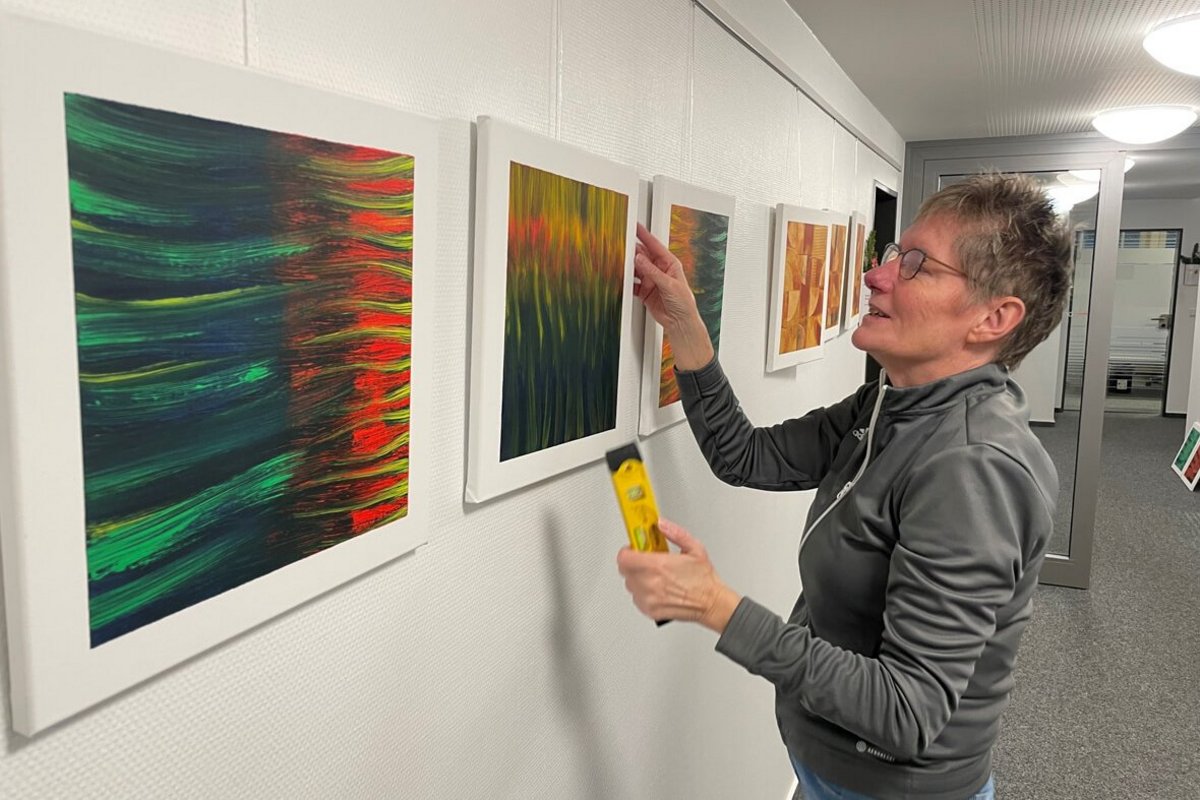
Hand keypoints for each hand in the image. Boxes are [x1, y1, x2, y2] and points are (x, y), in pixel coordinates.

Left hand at [616, 518, 740, 632]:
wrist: (711, 603)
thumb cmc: (704, 580)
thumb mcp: (694, 548)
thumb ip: (675, 533)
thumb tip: (662, 524)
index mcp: (658, 566)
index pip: (624, 557)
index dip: (628, 551)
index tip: (635, 548)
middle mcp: (649, 583)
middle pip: (624, 570)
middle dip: (633, 563)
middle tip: (645, 560)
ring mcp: (648, 598)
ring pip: (630, 584)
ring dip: (637, 577)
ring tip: (654, 575)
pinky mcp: (649, 610)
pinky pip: (636, 598)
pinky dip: (642, 592)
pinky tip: (656, 588)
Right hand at [634, 224, 714, 369]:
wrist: (680, 322)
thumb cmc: (683, 303)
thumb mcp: (669, 284)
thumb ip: (652, 272)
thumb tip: (639, 259)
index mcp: (669, 263)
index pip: (654, 245)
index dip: (644, 235)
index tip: (635, 226)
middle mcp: (659, 270)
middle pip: (643, 256)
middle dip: (632, 251)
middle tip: (621, 245)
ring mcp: (651, 280)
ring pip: (636, 269)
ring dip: (628, 266)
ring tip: (618, 261)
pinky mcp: (644, 291)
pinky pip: (633, 283)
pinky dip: (626, 281)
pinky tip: (621, 278)